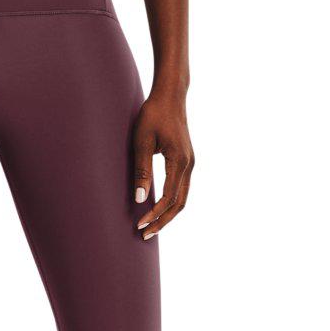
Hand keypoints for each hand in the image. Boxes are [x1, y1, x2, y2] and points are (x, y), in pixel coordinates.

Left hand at [131, 92, 194, 239]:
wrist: (170, 95)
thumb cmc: (153, 114)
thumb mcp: (142, 141)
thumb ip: (142, 170)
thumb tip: (140, 199)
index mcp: (179, 161)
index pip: (169, 198)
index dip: (154, 214)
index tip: (139, 225)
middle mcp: (188, 164)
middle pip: (179, 204)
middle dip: (162, 221)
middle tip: (145, 235)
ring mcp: (189, 163)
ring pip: (183, 198)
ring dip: (167, 214)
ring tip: (151, 226)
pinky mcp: (186, 161)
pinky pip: (182, 189)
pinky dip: (171, 203)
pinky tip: (158, 208)